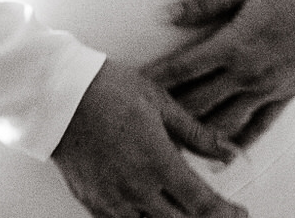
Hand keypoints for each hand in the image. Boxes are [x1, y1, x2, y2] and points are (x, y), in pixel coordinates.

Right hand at [49, 60, 248, 217]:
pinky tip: (150, 210)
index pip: (202, 204)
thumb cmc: (107, 88)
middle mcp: (136, 187)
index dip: (226, 213)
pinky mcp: (92, 202)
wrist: (57, 92)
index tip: (238, 212)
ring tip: (182, 208)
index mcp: (157, 161)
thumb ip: (196, 133)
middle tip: (216, 211)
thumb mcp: (160, 102)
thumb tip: (228, 151)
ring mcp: (112, 199)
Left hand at [143, 0, 294, 149]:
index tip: (134, 85)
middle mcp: (247, 74)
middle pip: (198, 102)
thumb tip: (165, 14)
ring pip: (224, 123)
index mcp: (234, 44)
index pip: (184, 68)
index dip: (156, 78)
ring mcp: (267, 90)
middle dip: (168, 112)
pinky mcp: (284, 98)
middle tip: (144, 121)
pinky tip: (220, 155)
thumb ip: (203, 3)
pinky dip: (237, 144)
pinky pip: (258, 129)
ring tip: (173, 143)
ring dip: (198, 134)